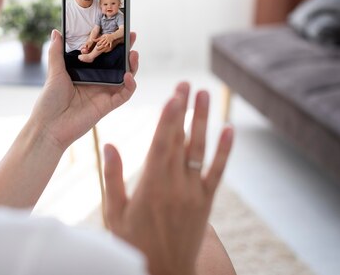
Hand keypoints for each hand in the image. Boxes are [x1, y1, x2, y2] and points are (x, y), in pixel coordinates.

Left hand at [27, 29, 137, 150]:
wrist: (49, 126)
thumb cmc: (49, 101)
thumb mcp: (54, 72)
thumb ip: (57, 52)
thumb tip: (56, 31)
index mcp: (85, 73)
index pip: (102, 56)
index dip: (111, 44)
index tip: (117, 29)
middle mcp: (97, 82)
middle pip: (117, 64)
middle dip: (126, 50)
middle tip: (132, 35)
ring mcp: (103, 94)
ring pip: (125, 78)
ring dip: (132, 66)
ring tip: (133, 53)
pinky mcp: (107, 105)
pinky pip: (124, 94)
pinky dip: (129, 85)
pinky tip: (127, 75)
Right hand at [104, 83, 233, 274]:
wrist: (165, 272)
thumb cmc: (133, 243)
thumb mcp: (114, 212)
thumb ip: (112, 176)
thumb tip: (110, 144)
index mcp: (151, 185)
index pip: (162, 143)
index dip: (168, 117)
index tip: (173, 94)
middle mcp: (176, 185)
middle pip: (181, 139)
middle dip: (183, 109)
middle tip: (185, 83)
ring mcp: (194, 192)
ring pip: (200, 149)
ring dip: (203, 120)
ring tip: (205, 95)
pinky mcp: (206, 201)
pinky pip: (217, 171)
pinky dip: (224, 150)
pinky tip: (228, 129)